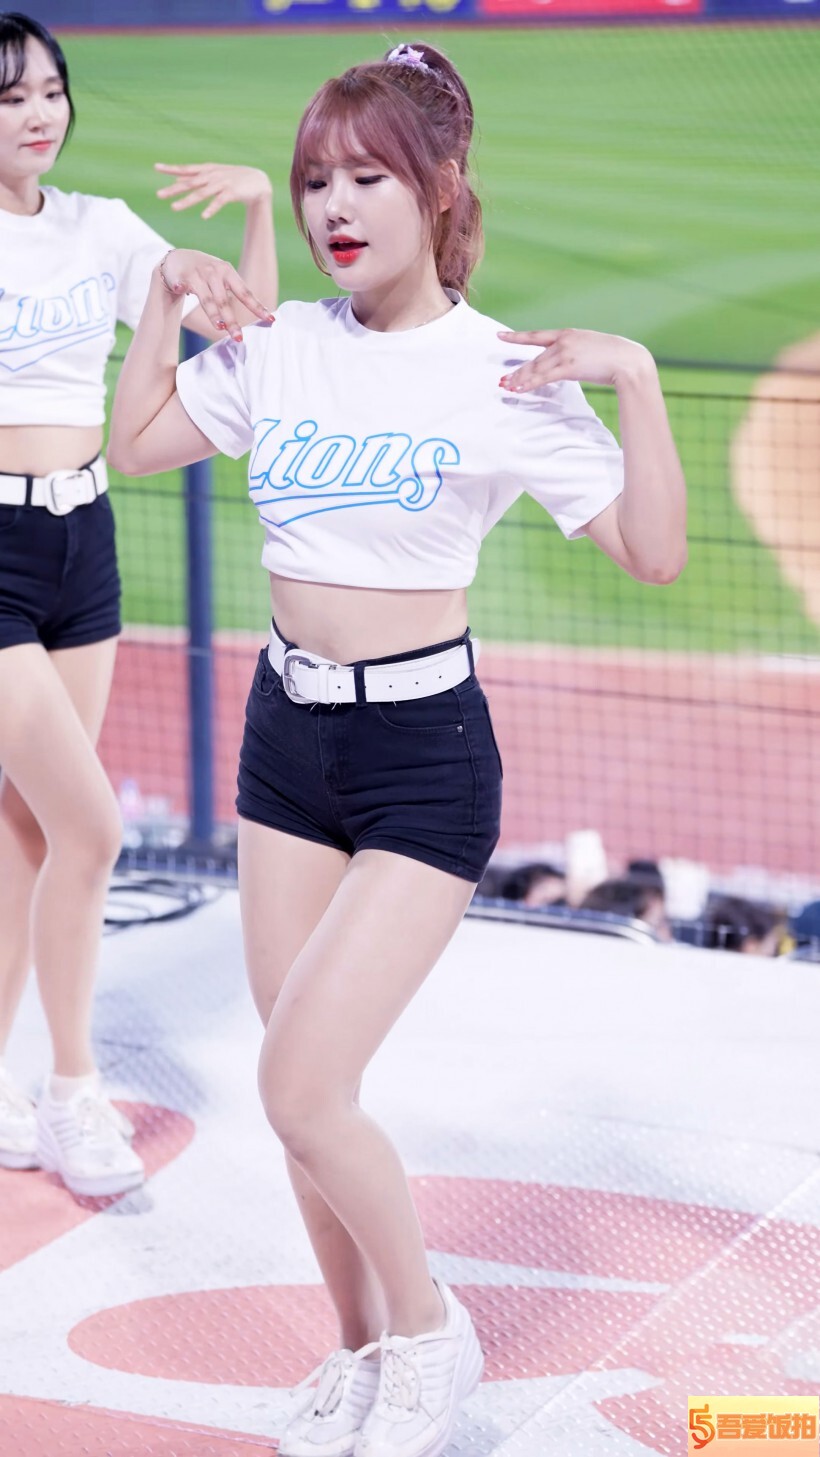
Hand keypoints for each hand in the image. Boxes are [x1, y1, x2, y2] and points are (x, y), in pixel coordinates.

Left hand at [155, 162, 271, 219]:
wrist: (258, 182)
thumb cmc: (234, 179)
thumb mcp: (213, 175)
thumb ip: (196, 177)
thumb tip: (177, 179)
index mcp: (207, 170)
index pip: (186, 169)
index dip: (171, 168)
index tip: (156, 167)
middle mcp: (212, 175)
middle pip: (189, 183)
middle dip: (174, 189)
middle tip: (159, 195)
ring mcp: (221, 183)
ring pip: (201, 193)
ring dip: (187, 201)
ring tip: (174, 208)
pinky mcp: (232, 193)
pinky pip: (219, 202)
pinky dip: (212, 209)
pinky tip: (204, 216)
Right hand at [158, 248, 274, 341]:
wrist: (179, 258)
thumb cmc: (206, 274)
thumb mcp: (223, 279)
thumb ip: (236, 294)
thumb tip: (260, 315)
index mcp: (229, 273)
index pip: (245, 293)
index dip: (257, 306)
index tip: (269, 319)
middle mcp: (214, 273)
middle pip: (224, 301)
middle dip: (232, 320)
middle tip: (239, 337)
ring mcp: (197, 274)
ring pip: (206, 298)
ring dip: (213, 314)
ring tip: (220, 327)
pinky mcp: (180, 276)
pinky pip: (180, 284)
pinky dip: (180, 286)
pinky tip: (180, 290)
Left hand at [497, 328, 653, 392]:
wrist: (627, 360)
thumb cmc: (613, 357)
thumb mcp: (590, 348)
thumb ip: (574, 352)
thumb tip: (567, 363)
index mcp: (568, 334)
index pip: (536, 336)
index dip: (516, 337)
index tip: (500, 335)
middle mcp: (563, 341)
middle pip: (534, 358)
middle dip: (517, 370)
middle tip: (503, 379)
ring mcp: (565, 353)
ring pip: (536, 368)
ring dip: (520, 379)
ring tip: (507, 386)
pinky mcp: (568, 367)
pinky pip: (543, 377)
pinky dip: (529, 383)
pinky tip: (519, 389)